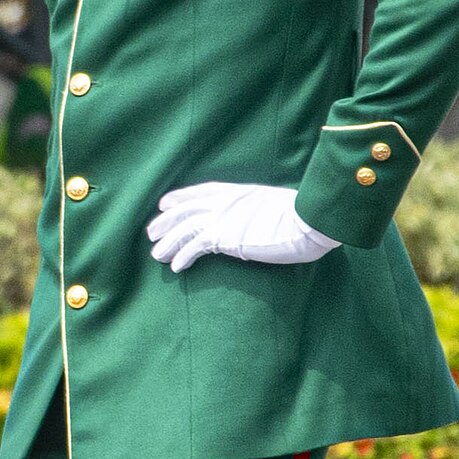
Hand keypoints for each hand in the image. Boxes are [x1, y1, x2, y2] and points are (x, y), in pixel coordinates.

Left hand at [147, 181, 339, 273]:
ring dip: (168, 243)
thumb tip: (253, 218)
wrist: (306, 219)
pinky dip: (183, 257)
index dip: (180, 197)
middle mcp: (224, 201)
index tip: (164, 204)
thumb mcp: (272, 202)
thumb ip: (255, 208)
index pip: (200, 191)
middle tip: (152, 233)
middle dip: (166, 221)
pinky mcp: (223, 237)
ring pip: (184, 228)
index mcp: (236, 191)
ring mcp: (222, 217)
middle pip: (185, 209)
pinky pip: (194, 248)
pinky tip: (176, 267)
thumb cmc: (299, 214)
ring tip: (157, 255)